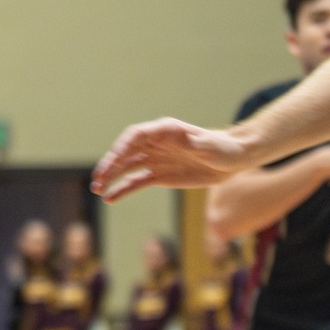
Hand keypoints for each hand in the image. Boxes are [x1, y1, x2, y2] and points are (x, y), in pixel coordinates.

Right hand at [92, 119, 250, 199]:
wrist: (232, 161)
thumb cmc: (224, 149)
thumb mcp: (213, 147)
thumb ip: (197, 144)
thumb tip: (185, 140)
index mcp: (165, 131)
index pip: (136, 135)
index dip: (123, 145)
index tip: (114, 157)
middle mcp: (155, 144)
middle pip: (126, 152)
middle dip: (111, 164)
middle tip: (98, 179)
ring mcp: (155, 160)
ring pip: (127, 167)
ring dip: (111, 177)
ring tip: (97, 189)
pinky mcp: (159, 176)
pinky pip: (136, 182)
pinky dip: (123, 190)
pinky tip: (110, 199)